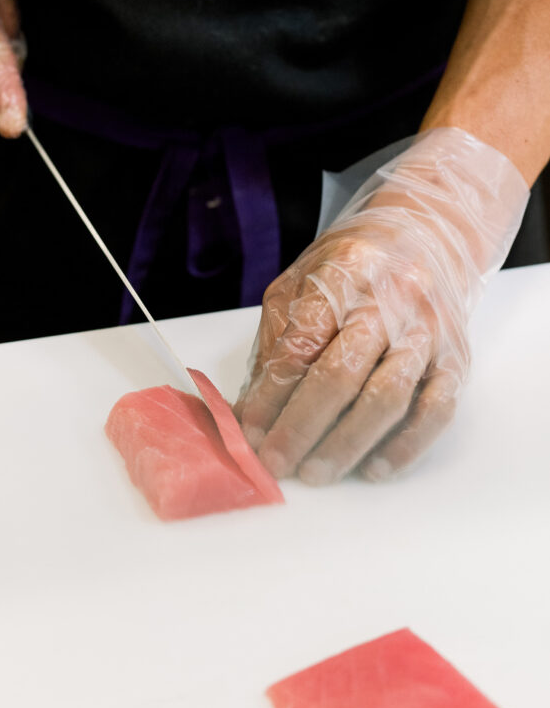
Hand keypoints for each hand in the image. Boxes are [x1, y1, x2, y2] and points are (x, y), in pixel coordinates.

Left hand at [235, 128, 528, 483]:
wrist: (430, 235)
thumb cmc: (353, 268)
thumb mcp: (300, 283)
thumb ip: (276, 340)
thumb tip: (251, 409)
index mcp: (344, 272)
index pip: (301, 344)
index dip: (271, 395)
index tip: (250, 433)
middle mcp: (392, 298)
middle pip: (342, 374)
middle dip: (302, 427)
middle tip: (276, 462)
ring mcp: (428, 330)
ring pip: (387, 397)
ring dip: (347, 444)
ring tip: (315, 472)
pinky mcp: (456, 358)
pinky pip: (435, 411)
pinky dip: (405, 446)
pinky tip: (373, 468)